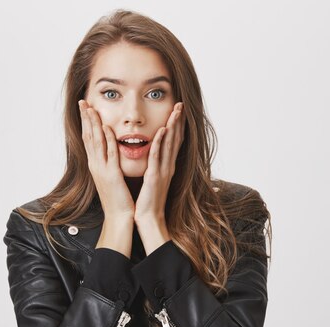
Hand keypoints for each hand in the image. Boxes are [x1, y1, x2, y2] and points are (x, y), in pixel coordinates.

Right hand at [78, 100, 134, 220]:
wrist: (119, 217)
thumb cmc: (117, 199)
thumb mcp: (111, 178)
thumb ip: (109, 164)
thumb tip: (108, 153)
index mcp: (96, 166)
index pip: (88, 139)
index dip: (86, 123)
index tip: (85, 108)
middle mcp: (95, 166)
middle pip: (88, 137)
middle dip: (86, 118)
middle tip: (82, 102)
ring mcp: (102, 170)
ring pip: (96, 142)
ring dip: (94, 124)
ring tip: (91, 108)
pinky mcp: (112, 175)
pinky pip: (109, 154)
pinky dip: (108, 140)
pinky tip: (107, 127)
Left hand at [134, 102, 185, 252]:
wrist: (148, 218)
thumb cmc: (149, 201)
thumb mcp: (154, 181)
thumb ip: (157, 168)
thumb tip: (157, 160)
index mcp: (167, 167)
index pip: (174, 142)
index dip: (177, 126)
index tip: (178, 112)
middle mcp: (168, 166)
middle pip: (175, 140)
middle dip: (178, 122)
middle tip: (181, 105)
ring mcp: (163, 171)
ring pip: (169, 144)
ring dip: (172, 127)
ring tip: (175, 111)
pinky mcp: (154, 176)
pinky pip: (157, 156)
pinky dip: (160, 142)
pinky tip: (161, 130)